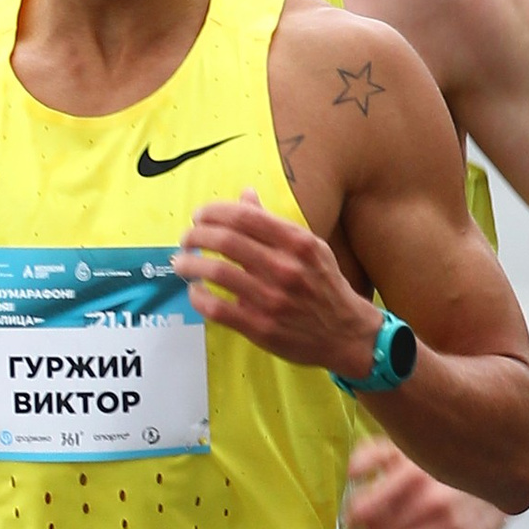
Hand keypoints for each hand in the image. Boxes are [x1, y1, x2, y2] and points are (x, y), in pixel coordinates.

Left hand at [174, 192, 377, 378]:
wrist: (347, 333)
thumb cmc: (324, 285)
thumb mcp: (308, 247)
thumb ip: (272, 222)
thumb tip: (245, 194)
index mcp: (297, 243)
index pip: (243, 217)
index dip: (213, 212)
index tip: (199, 216)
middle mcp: (285, 268)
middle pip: (225, 241)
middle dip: (195, 236)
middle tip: (186, 239)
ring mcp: (272, 299)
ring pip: (216, 273)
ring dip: (189, 264)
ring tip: (181, 263)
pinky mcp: (261, 327)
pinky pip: (217, 308)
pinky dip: (198, 296)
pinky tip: (195, 291)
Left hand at [343, 436, 509, 528]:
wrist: (508, 464)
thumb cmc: (449, 456)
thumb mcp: (410, 443)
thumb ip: (371, 455)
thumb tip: (349, 477)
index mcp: (412, 472)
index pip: (362, 510)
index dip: (353, 516)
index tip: (357, 515)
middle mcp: (431, 502)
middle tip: (380, 525)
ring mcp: (451, 527)